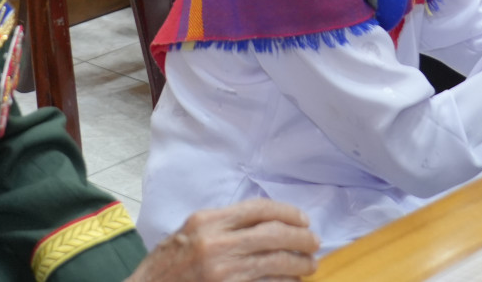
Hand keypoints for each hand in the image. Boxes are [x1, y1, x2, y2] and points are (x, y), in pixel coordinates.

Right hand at [131, 200, 317, 281]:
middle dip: (301, 238)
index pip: (259, 209)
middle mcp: (216, 244)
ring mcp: (223, 273)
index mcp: (207, 222)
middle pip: (274, 234)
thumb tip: (264, 222)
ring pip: (275, 263)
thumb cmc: (167, 266)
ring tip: (309, 264)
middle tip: (314, 242)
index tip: (302, 219)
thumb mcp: (188, 232)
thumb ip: (222, 224)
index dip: (287, 212)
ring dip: (299, 263)